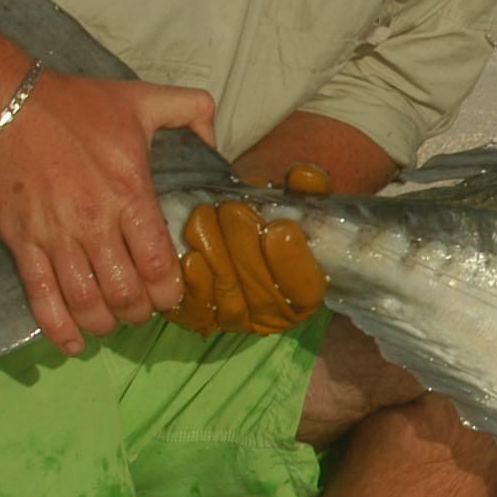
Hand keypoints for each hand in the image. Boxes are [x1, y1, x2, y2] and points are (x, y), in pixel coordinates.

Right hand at [0, 69, 215, 352]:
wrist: (0, 102)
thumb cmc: (73, 105)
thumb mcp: (142, 99)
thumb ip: (190, 111)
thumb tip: (215, 140)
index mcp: (129, 194)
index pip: (157, 263)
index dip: (169, 291)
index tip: (171, 296)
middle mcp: (94, 222)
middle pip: (126, 292)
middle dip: (140, 311)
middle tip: (142, 309)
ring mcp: (54, 236)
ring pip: (86, 302)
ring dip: (104, 323)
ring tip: (112, 322)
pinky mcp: (20, 242)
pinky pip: (40, 297)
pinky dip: (58, 329)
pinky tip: (74, 344)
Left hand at [172, 167, 333, 335]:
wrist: (235, 230)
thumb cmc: (269, 216)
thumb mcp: (295, 200)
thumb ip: (306, 190)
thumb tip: (303, 177)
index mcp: (306, 292)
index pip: (306, 289)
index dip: (293, 262)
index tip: (280, 227)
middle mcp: (274, 314)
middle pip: (261, 290)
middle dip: (245, 247)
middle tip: (232, 209)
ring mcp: (236, 318)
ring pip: (226, 294)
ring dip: (214, 254)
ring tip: (204, 216)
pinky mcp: (200, 317)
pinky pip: (195, 307)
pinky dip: (193, 281)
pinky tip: (190, 255)